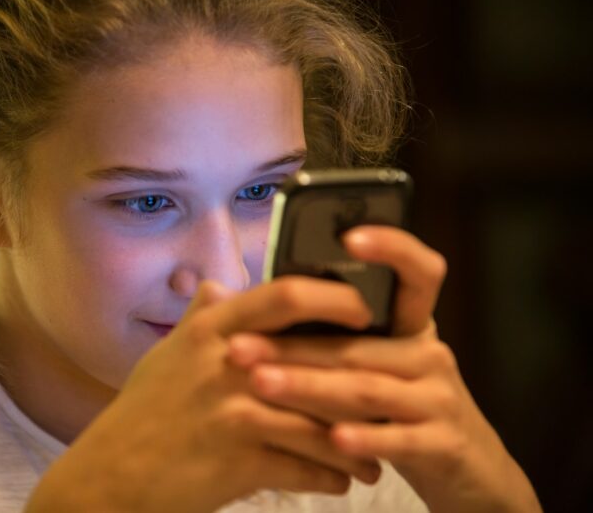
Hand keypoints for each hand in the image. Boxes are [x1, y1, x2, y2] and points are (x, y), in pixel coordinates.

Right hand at [27, 276, 384, 512]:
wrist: (113, 474)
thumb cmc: (142, 413)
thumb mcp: (166, 355)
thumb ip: (199, 319)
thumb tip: (218, 288)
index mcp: (212, 330)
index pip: (285, 295)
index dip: (334, 297)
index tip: (364, 310)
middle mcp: (227, 364)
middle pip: (320, 361)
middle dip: (364, 383)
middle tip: (392, 393)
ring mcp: (235, 413)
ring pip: (322, 423)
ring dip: (356, 443)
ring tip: (373, 455)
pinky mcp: (240, 461)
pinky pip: (306, 468)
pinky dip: (332, 477)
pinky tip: (344, 480)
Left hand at [226, 226, 541, 512]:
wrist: (469, 469)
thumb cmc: (400, 410)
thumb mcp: (375, 367)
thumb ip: (328, 338)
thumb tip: (246, 298)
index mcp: (410, 327)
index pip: (417, 273)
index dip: (391, 248)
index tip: (349, 236)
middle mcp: (428, 354)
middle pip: (356, 343)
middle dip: (291, 345)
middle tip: (238, 346)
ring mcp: (439, 398)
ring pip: (367, 388)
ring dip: (309, 387)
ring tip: (261, 384)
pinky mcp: (444, 443)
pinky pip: (398, 439)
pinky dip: (364, 438)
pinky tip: (330, 440)